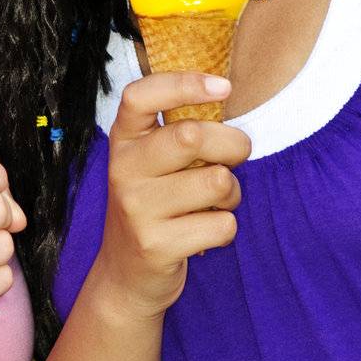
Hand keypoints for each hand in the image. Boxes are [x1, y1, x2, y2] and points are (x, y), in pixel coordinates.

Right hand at [92, 72, 250, 321]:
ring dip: (232, 193)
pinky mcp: (156, 245)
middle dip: (233, 144)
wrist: (126, 276)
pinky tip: (204, 233)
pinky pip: (222, 225)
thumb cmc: (154, 206)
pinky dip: (226, 228)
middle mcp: (123, 170)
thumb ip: (176, 131)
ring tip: (216, 202)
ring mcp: (137, 209)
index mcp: (123, 141)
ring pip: (217, 182)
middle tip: (237, 156)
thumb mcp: (150, 163)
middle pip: (192, 136)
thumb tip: (224, 92)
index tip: (223, 86)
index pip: (140, 96)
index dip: (184, 83)